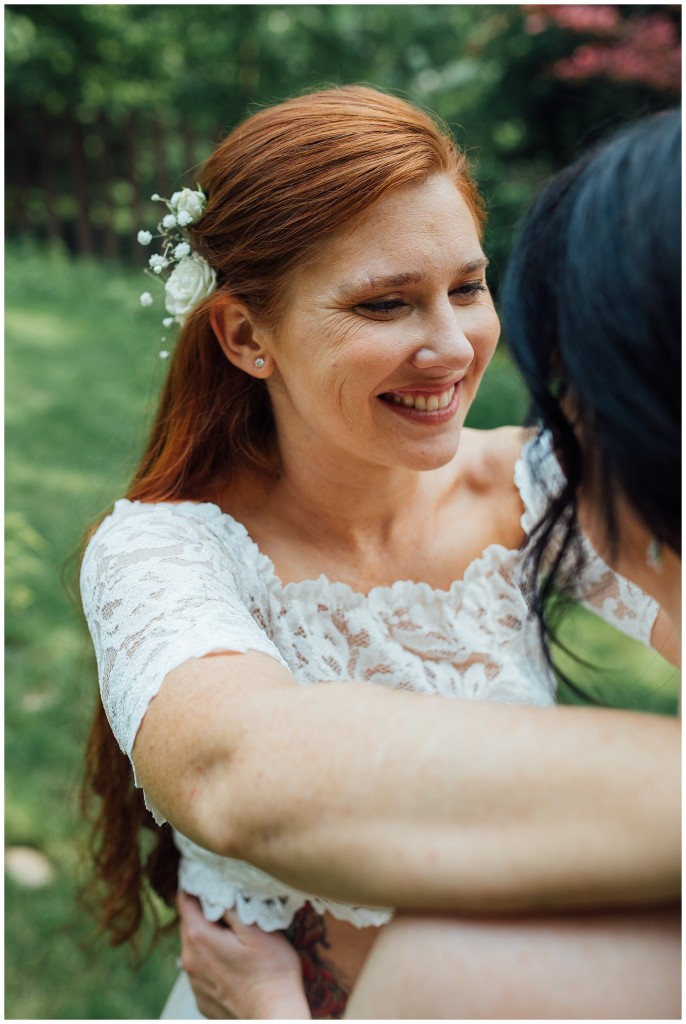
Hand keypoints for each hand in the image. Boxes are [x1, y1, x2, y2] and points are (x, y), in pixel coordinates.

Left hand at [177, 891, 310, 1019]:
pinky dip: (214, 962)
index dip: (194, 885)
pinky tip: (236, 964)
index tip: (206, 876)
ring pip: (196, 948)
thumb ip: (231, 905)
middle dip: (205, 912)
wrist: (275, 1017)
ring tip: (236, 937)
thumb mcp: (256, 928)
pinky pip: (203, 971)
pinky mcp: (203, 1000)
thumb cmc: (271, 972)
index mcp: (199, 938)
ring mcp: (195, 983)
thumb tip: (215, 888)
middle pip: (190, 924)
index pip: (184, 900)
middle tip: (229, 905)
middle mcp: (190, 961)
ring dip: (210, 938)